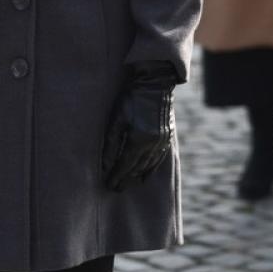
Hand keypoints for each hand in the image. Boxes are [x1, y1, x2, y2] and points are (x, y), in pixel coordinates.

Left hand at [101, 61, 176, 190]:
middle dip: (126, 179)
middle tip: (115, 188)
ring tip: (128, 183)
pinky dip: (151, 168)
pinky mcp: (167, 136)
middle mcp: (153, 144)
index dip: (117, 176)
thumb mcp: (117, 118)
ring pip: (149, 165)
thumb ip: (111, 144)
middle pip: (137, 168)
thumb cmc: (131, 99)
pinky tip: (145, 175)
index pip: (126, 165)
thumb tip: (105, 166)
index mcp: (140, 139)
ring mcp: (163, 141)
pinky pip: (159, 158)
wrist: (155, 83)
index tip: (109, 185)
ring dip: (138, 175)